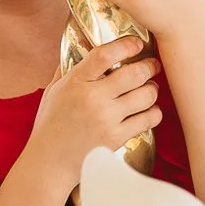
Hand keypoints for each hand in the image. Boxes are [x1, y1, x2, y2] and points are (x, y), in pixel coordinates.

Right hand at [25, 35, 161, 184]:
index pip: (105, 54)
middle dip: (150, 66)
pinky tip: (150, 111)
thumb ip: (68, 68)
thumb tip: (79, 43)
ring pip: (146, 95)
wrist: (49, 162)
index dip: (127, 45)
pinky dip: (154, 113)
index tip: (137, 43)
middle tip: (153, 66)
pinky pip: (148, 119)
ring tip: (150, 89)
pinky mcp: (117, 138)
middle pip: (134, 73)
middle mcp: (93, 98)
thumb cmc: (51, 124)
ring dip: (153, 89)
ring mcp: (106, 119)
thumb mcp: (54, 91)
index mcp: (75, 82)